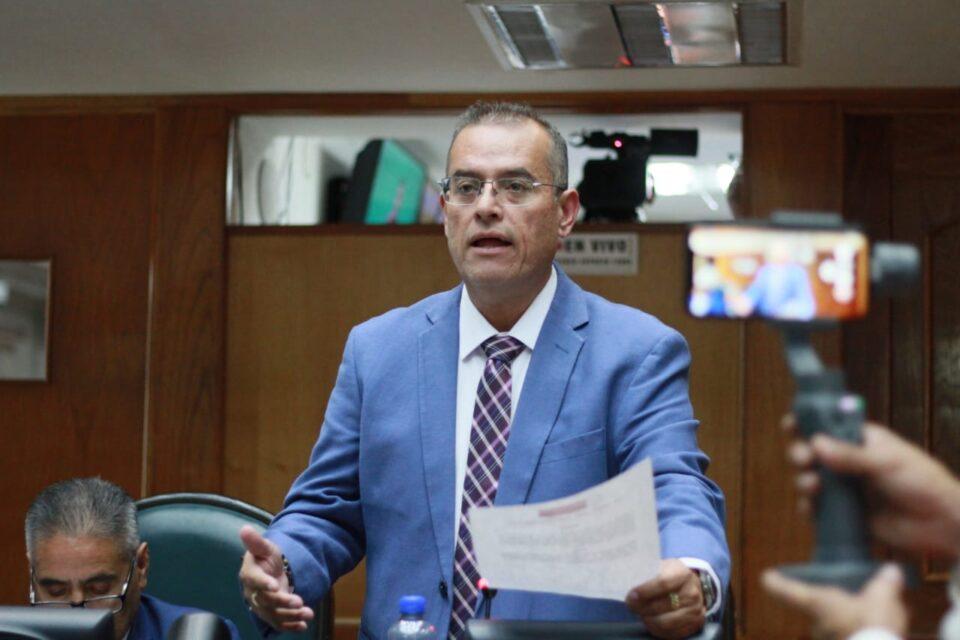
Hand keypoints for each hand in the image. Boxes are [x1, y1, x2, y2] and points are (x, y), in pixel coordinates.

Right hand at [238, 525, 314, 631]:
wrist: (269, 571)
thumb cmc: (265, 557)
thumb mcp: (264, 547)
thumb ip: (256, 541)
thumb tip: (244, 529)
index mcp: (250, 575)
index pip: (255, 581)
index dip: (264, 584)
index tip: (275, 586)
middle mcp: (253, 593)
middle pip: (266, 601)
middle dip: (283, 602)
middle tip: (299, 601)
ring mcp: (262, 606)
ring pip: (274, 614)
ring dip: (291, 616)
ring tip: (308, 613)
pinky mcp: (272, 614)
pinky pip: (279, 623)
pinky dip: (291, 626)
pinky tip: (303, 625)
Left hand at [625, 559, 705, 638]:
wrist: (691, 583)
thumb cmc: (669, 574)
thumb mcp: (660, 566)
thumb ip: (647, 574)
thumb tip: (625, 583)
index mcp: (682, 574)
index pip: (662, 584)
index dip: (644, 591)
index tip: (631, 596)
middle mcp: (692, 592)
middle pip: (662, 606)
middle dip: (642, 608)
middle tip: (631, 606)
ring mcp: (696, 610)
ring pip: (666, 622)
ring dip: (648, 620)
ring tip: (640, 614)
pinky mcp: (696, 624)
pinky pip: (672, 634)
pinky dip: (657, 630)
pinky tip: (650, 621)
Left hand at [762, 563, 906, 639]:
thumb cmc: (871, 625)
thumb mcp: (883, 598)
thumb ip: (886, 583)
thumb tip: (891, 570)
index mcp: (816, 602)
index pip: (783, 590)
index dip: (774, 581)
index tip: (768, 574)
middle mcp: (815, 623)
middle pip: (812, 607)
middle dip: (826, 601)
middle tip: (842, 592)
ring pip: (830, 625)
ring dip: (843, 620)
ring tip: (867, 612)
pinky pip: (846, 637)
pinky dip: (856, 633)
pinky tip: (876, 631)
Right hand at [783, 416, 959, 557]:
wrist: (941, 524)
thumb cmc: (922, 482)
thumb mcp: (887, 461)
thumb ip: (850, 454)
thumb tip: (815, 442)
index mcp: (859, 439)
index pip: (826, 424)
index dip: (806, 422)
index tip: (791, 425)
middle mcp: (847, 461)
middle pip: (810, 451)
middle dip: (800, 453)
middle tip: (805, 460)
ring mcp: (845, 488)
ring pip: (809, 479)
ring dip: (803, 480)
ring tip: (813, 486)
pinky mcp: (844, 514)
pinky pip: (817, 509)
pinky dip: (809, 507)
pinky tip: (812, 507)